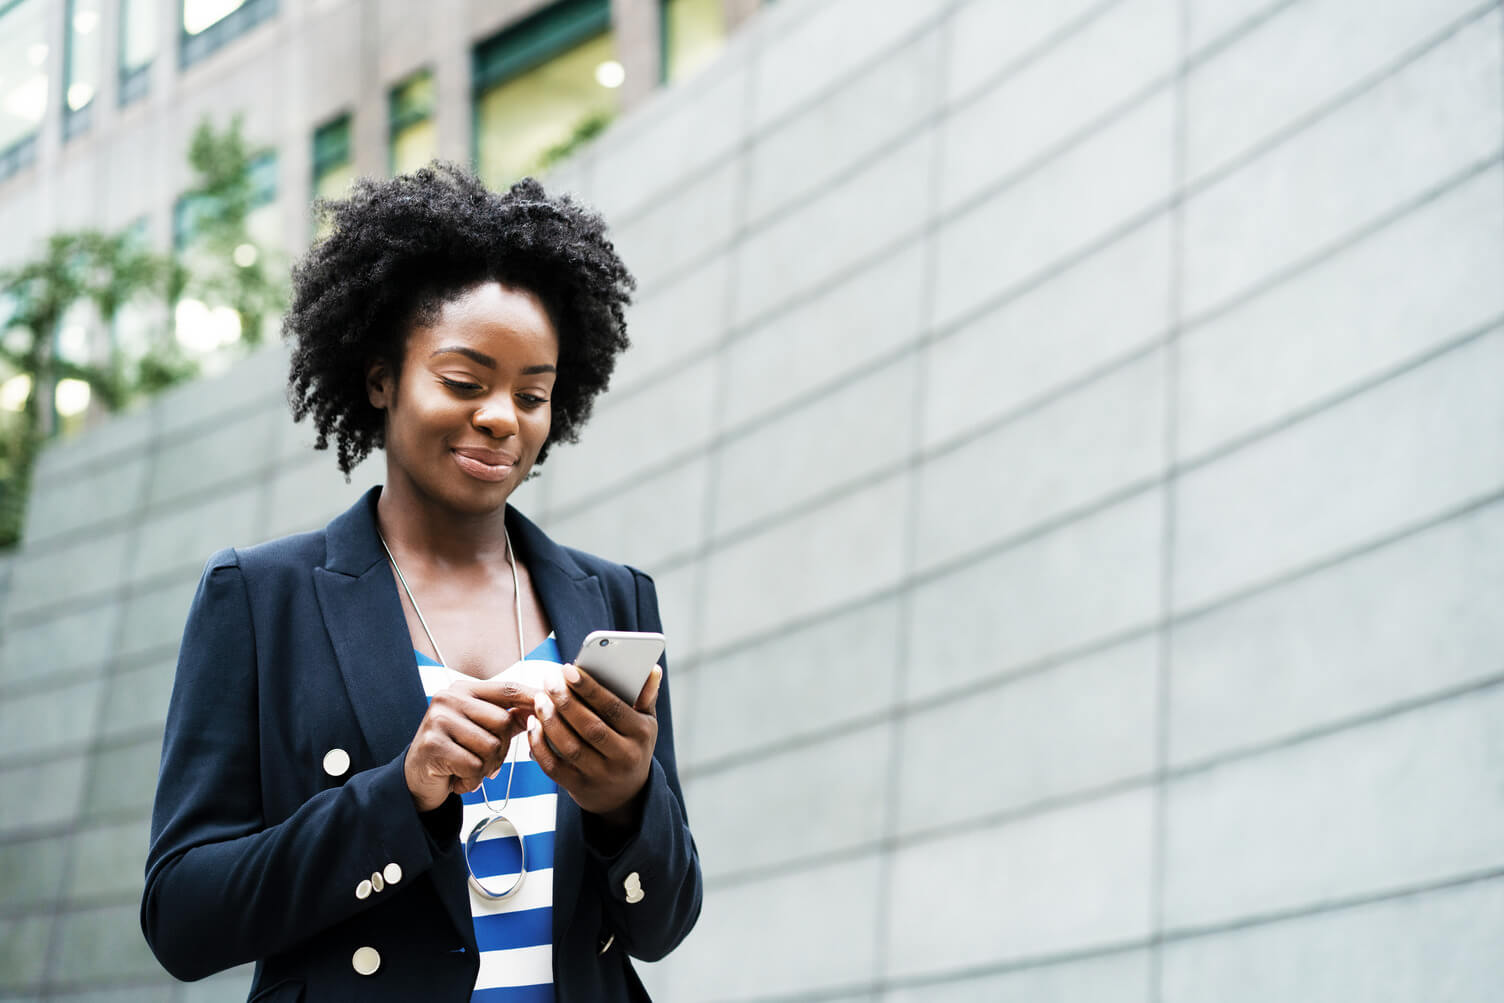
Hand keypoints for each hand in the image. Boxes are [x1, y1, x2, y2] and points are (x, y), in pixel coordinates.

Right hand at [404, 676, 540, 812]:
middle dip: (501, 749)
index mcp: (464, 689)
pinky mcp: (432, 745)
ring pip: (491, 746)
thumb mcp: (481, 729)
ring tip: (467, 768)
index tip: (551, 702)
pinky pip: (474, 765)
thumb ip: (508, 718)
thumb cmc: (453, 751)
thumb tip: (540, 708)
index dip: (531, 697)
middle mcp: (449, 698)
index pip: (507, 689)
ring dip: (485, 767)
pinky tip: (457, 777)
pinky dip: (471, 779)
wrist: (417, 779)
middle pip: (503, 722)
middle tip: (483, 761)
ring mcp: (438, 720)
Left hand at [527, 663, 661, 825]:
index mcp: (640, 735)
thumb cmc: (633, 747)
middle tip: (549, 681)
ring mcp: (600, 775)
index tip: (569, 669)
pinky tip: (533, 725)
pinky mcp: (579, 786)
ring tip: (539, 699)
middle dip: (566, 702)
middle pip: (590, 727)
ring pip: (570, 747)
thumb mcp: (647, 723)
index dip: (589, 688)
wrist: (626, 794)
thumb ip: (646, 696)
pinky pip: (553, 766)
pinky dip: (540, 745)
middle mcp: (623, 756)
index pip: (613, 708)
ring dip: (551, 721)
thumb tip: (652, 669)